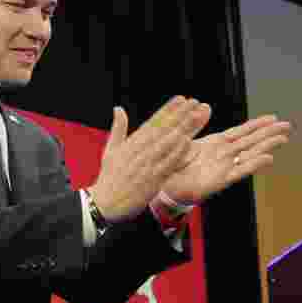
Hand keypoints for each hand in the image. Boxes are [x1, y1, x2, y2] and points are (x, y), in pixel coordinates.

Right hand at [89, 97, 211, 222]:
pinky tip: (189, 142)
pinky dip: (178, 153)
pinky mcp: (152, 180)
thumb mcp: (110, 150)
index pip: (153, 123)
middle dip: (180, 115)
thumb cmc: (109, 178)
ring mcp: (146, 165)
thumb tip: (118, 108)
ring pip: (168, 143)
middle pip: (164, 129)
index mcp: (131, 143)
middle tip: (195, 103)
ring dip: (184, 129)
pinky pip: (167, 164)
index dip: (168, 110)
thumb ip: (118, 128)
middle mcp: (139, 152)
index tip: (181, 99)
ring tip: (197, 116)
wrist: (104, 203)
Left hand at [160, 115, 291, 203]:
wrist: (165, 184)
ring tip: (283, 139)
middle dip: (269, 133)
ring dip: (266, 146)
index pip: (241, 131)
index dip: (257, 124)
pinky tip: (268, 158)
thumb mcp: (185, 139)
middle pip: (251, 141)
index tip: (273, 117)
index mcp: (216, 143)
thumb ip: (195, 123)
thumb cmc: (174, 163)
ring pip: (250, 154)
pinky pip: (239, 171)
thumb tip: (204, 105)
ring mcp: (224, 166)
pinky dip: (253, 164)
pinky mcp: (220, 180)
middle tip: (287, 125)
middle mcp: (224, 154)